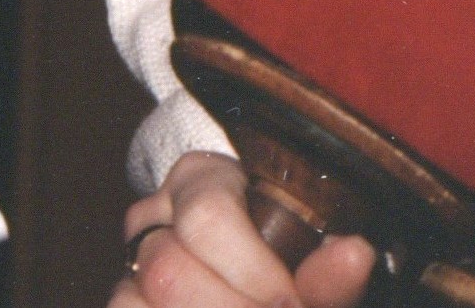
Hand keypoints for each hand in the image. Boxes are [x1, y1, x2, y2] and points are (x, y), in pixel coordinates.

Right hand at [113, 151, 375, 307]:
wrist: (247, 281)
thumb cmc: (280, 268)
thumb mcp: (308, 265)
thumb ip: (328, 272)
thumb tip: (355, 256)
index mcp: (201, 178)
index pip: (208, 215)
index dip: (251, 270)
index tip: (289, 303)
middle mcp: (152, 214)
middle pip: (169, 268)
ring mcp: (127, 265)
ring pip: (135, 301)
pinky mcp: (119, 299)